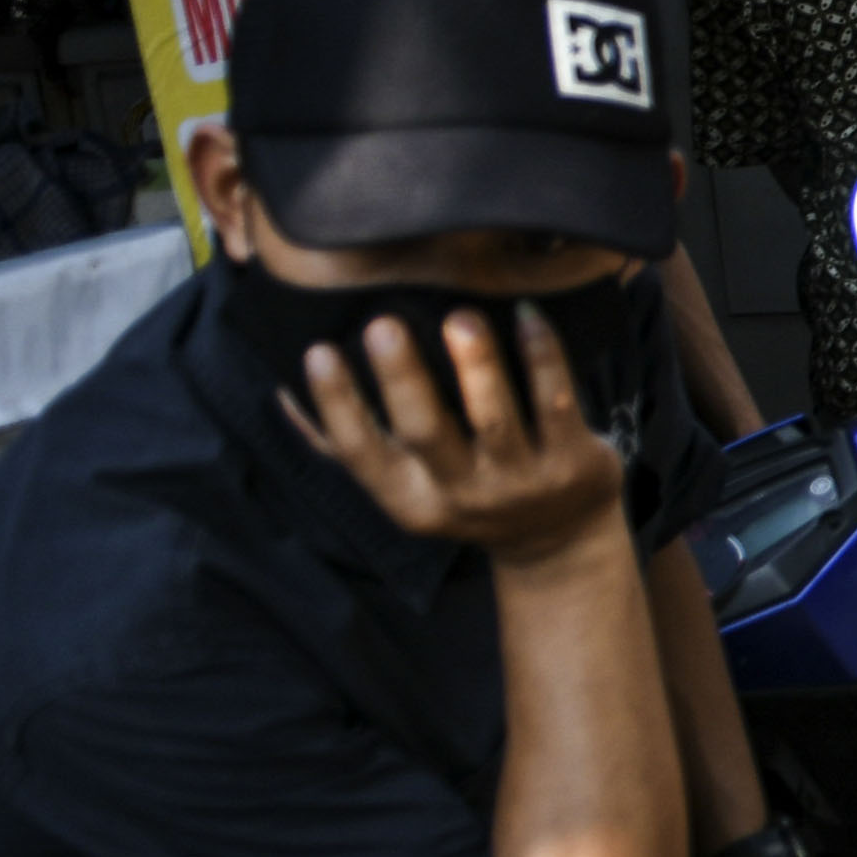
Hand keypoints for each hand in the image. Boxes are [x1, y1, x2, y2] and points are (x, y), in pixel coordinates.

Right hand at [287, 304, 624, 565]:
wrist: (558, 540)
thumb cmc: (466, 492)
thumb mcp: (407, 486)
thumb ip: (348, 445)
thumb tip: (282, 391)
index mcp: (411, 500)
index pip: (363, 453)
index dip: (338, 405)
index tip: (318, 351)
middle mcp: (464, 495)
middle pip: (427, 433)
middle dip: (403, 379)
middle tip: (383, 323)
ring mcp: (523, 482)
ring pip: (496, 419)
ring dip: (478, 365)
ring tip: (460, 315)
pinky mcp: (574, 462)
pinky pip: (557, 404)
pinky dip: (543, 359)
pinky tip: (527, 317)